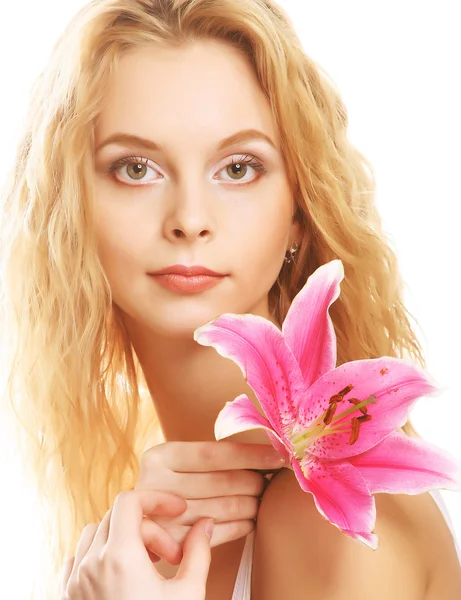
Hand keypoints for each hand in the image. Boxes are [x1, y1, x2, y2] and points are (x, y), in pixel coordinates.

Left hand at [61, 489, 213, 599]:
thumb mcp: (187, 593)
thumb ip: (198, 552)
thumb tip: (205, 525)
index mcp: (119, 557)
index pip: (131, 501)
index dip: (158, 498)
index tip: (178, 510)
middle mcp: (91, 565)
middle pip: (118, 518)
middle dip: (150, 528)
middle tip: (172, 556)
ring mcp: (75, 582)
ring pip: (94, 534)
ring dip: (123, 538)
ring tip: (148, 563)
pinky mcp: (67, 597)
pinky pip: (78, 558)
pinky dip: (98, 555)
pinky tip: (120, 574)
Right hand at [134, 441, 285, 563]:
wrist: (142, 516)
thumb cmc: (172, 480)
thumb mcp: (179, 460)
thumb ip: (213, 456)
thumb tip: (267, 451)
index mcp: (160, 456)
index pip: (213, 454)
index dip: (250, 455)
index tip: (278, 455)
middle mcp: (156, 484)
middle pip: (220, 482)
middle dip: (254, 482)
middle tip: (272, 481)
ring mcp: (162, 516)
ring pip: (221, 509)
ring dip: (251, 505)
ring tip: (264, 500)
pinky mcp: (170, 544)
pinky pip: (216, 535)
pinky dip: (239, 527)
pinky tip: (252, 520)